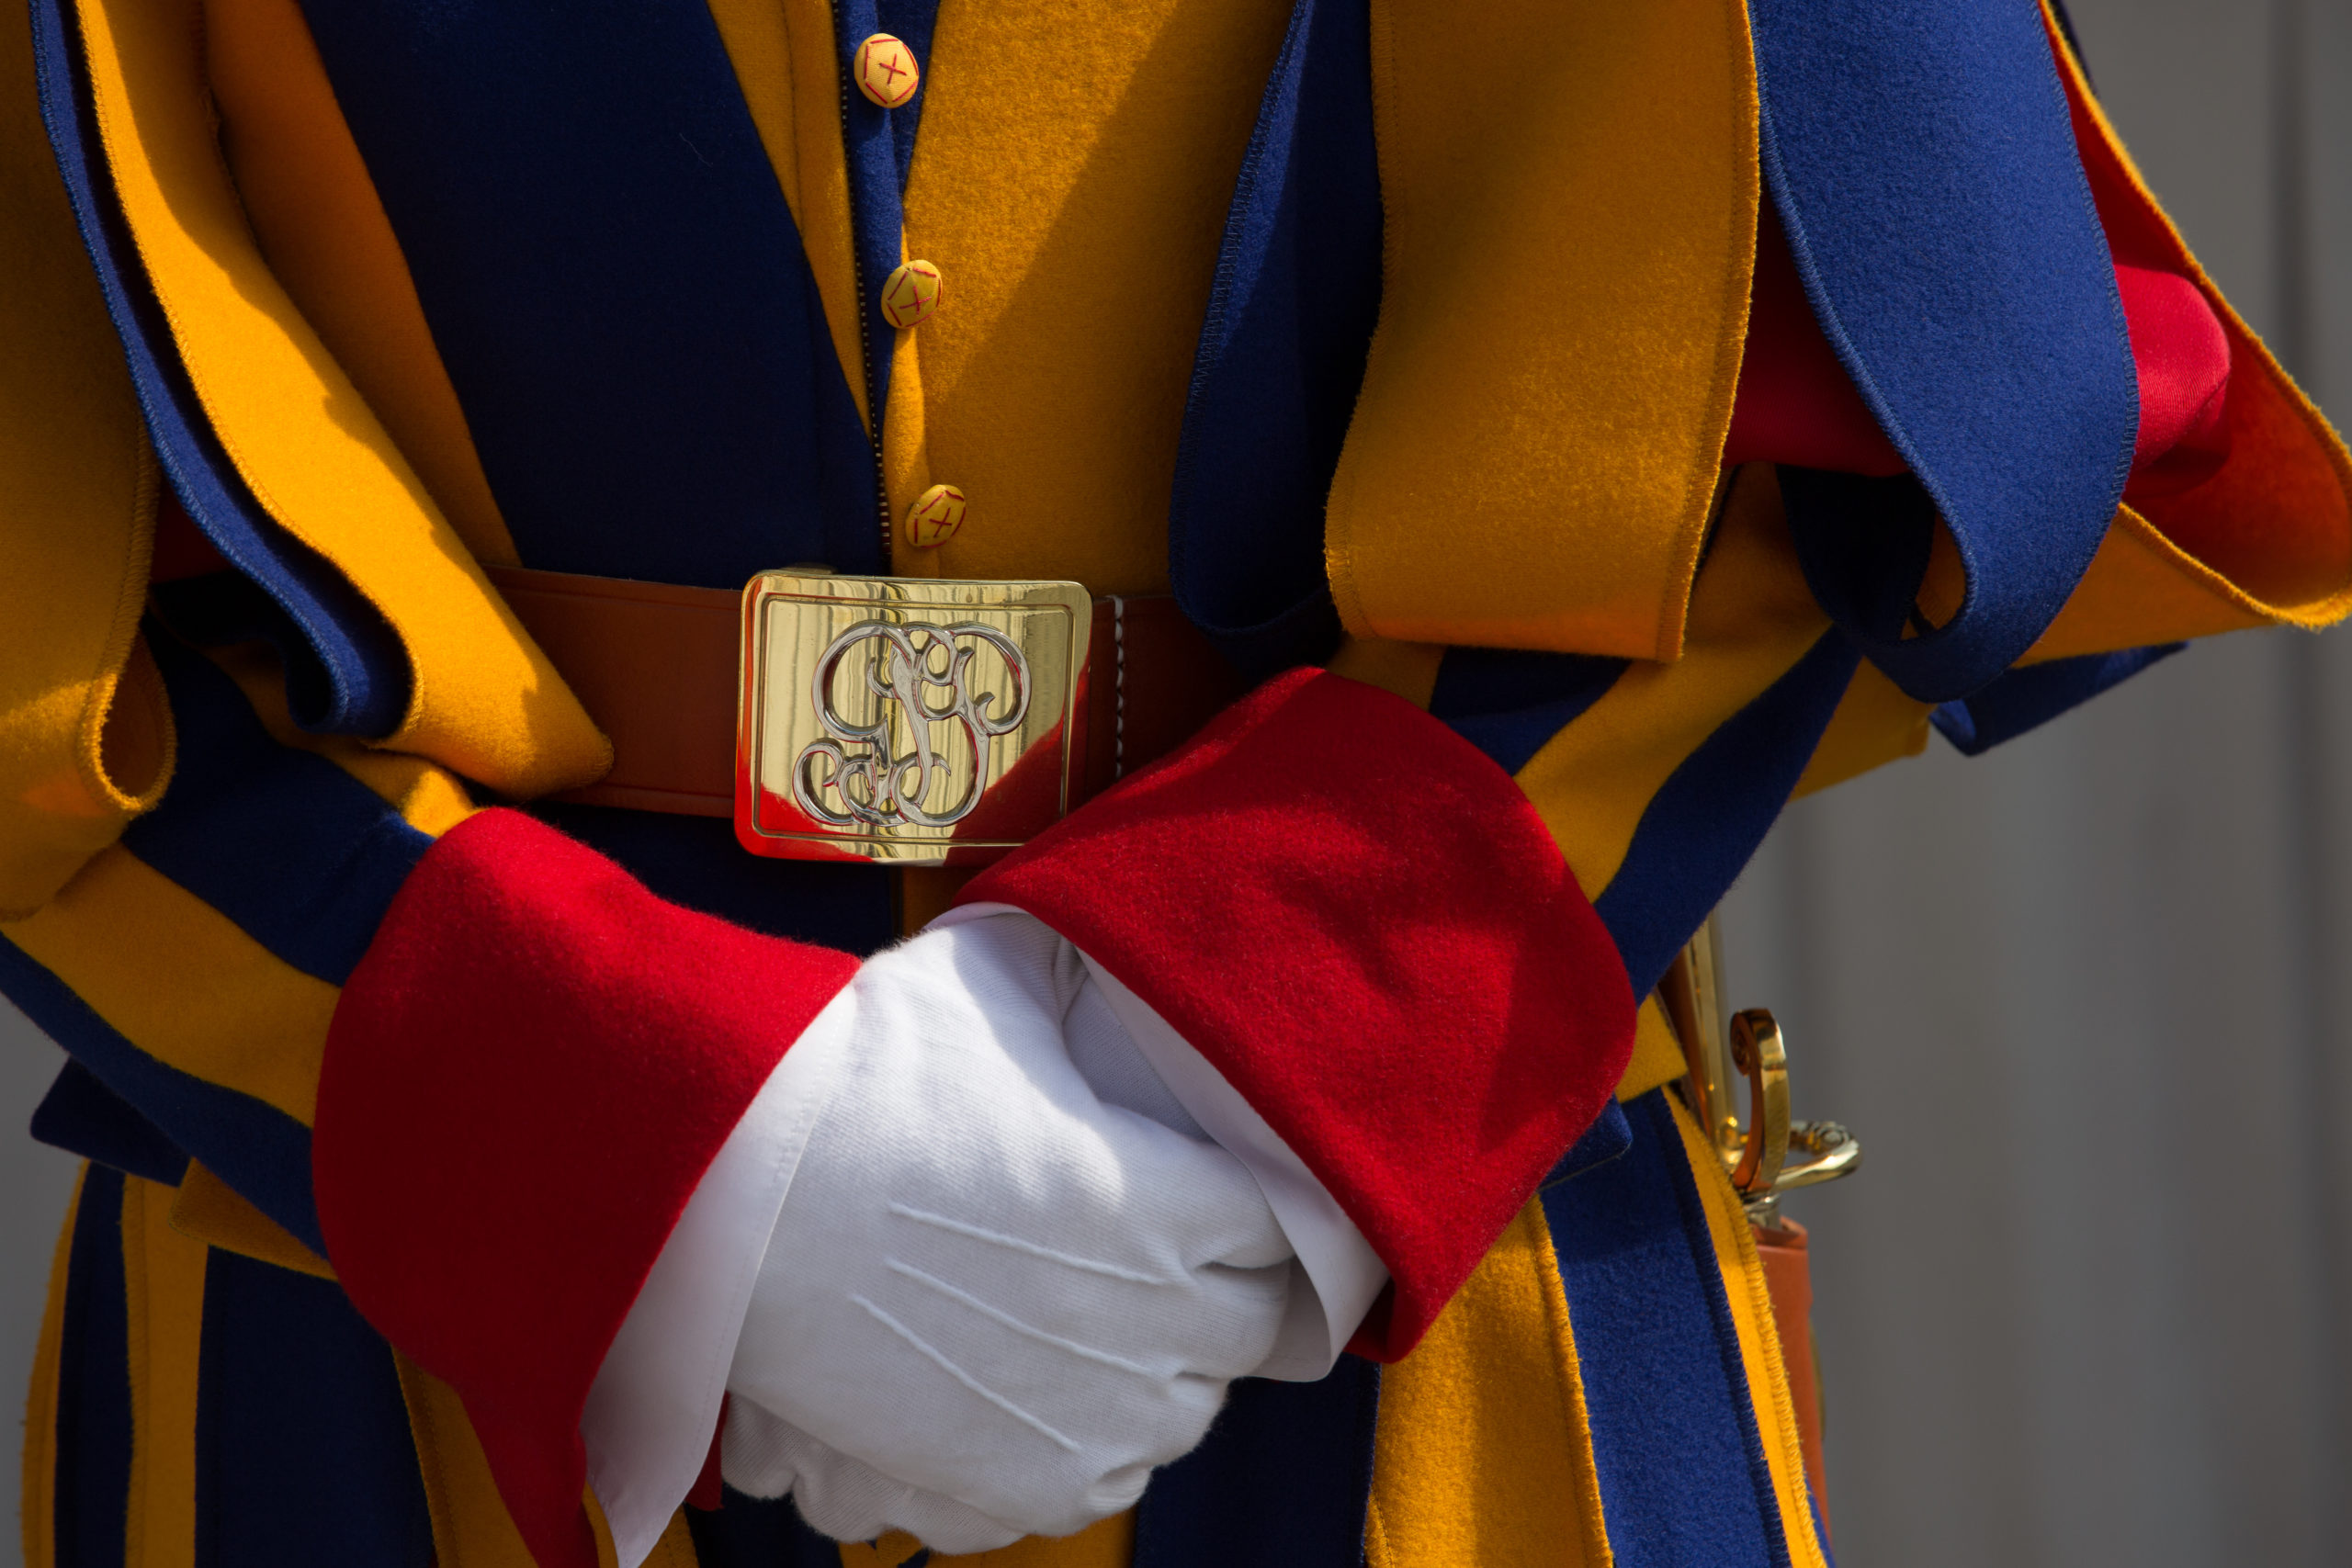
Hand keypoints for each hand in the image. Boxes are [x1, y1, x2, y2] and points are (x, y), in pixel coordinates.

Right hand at [722, 914, 1292, 1545]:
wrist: (730, 1194)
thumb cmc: (857, 1071)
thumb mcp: (987, 979)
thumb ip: (1071, 968)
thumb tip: (1103, 931)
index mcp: (1164, 1196)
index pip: (1281, 1220)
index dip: (1253, 1197)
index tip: (1222, 1183)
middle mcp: (1149, 1318)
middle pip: (1248, 1325)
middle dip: (1217, 1284)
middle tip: (1165, 1252)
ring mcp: (1087, 1413)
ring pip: (1183, 1412)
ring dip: (1161, 1370)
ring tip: (1103, 1324)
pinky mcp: (1017, 1482)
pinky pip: (1103, 1484)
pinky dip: (1088, 1444)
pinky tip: (1046, 1393)